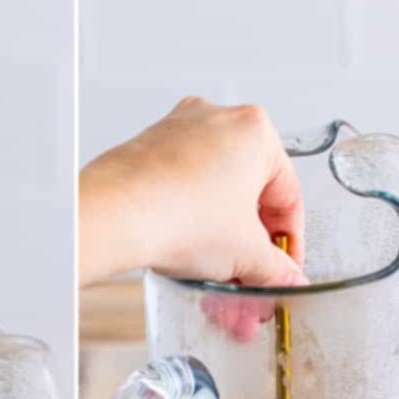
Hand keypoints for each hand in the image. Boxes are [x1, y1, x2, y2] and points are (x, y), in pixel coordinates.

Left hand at [80, 97, 305, 288]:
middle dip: (249, 242)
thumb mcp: (243, 254)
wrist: (110, 218)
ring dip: (218, 234)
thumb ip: (275, 269)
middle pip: (247, 193)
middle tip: (247, 274)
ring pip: (211, 190)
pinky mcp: (145, 149)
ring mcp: (176, 131)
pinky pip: (178, 186)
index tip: (282, 268)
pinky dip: (186, 218)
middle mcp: (216, 119)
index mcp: (255, 131)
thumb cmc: (174, 217)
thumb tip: (285, 278)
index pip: (287, 196)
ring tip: (213, 271)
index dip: (289, 243)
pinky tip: (182, 251)